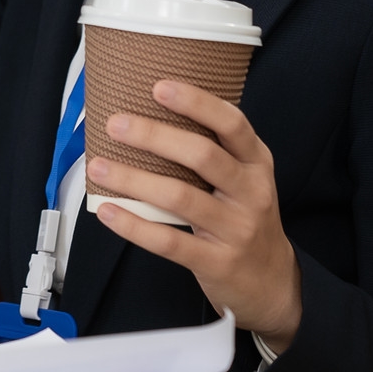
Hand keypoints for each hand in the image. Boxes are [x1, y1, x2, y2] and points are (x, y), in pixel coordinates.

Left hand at [87, 81, 302, 351]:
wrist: (273, 284)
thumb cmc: (245, 218)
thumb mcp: (245, 180)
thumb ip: (213, 151)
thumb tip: (150, 115)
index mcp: (256, 163)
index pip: (232, 124)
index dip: (197, 102)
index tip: (158, 87)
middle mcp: (251, 192)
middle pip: (202, 155)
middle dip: (155, 136)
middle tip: (115, 124)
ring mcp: (236, 229)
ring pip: (181, 197)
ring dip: (134, 179)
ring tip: (99, 166)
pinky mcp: (217, 262)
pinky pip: (170, 241)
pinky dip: (135, 225)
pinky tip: (108, 211)